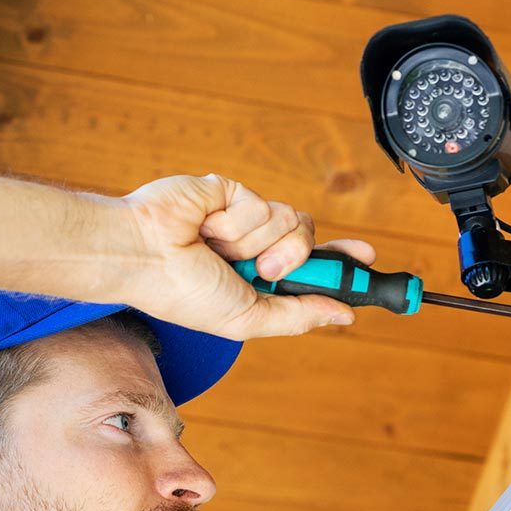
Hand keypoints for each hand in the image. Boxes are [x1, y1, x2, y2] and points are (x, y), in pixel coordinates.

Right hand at [117, 173, 375, 339]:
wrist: (142, 254)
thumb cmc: (182, 292)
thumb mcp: (245, 318)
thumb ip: (296, 316)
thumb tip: (343, 315)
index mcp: (260, 280)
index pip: (313, 268)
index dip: (343, 264)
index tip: (368, 261)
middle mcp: (258, 247)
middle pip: (311, 244)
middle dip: (304, 259)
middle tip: (268, 269)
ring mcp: (248, 217)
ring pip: (293, 226)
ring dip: (255, 247)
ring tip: (217, 250)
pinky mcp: (236, 191)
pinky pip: (265, 207)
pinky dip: (236, 225)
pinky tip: (207, 227)